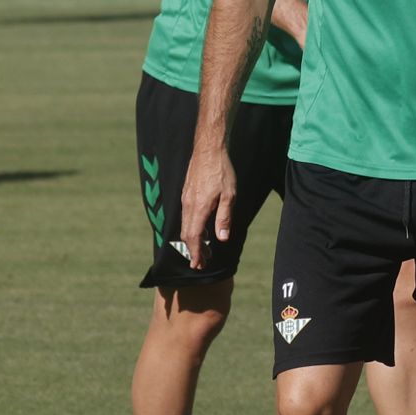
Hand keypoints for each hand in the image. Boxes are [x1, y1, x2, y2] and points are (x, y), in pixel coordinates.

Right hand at [180, 144, 235, 269]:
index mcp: (198, 207)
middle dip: (194, 250)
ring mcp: (186, 198)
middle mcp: (188, 204)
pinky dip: (192, 227)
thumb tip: (222, 239)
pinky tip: (201, 229)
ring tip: (204, 249)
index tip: (198, 265)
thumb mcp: (229, 196)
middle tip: (201, 263)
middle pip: (187, 233)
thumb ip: (224, 218)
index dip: (196, 252)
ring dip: (193, 239)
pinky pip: (186, 215)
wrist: (208, 149)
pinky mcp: (187, 193)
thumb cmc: (221, 171)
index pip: (193, 236)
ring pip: (186, 224)